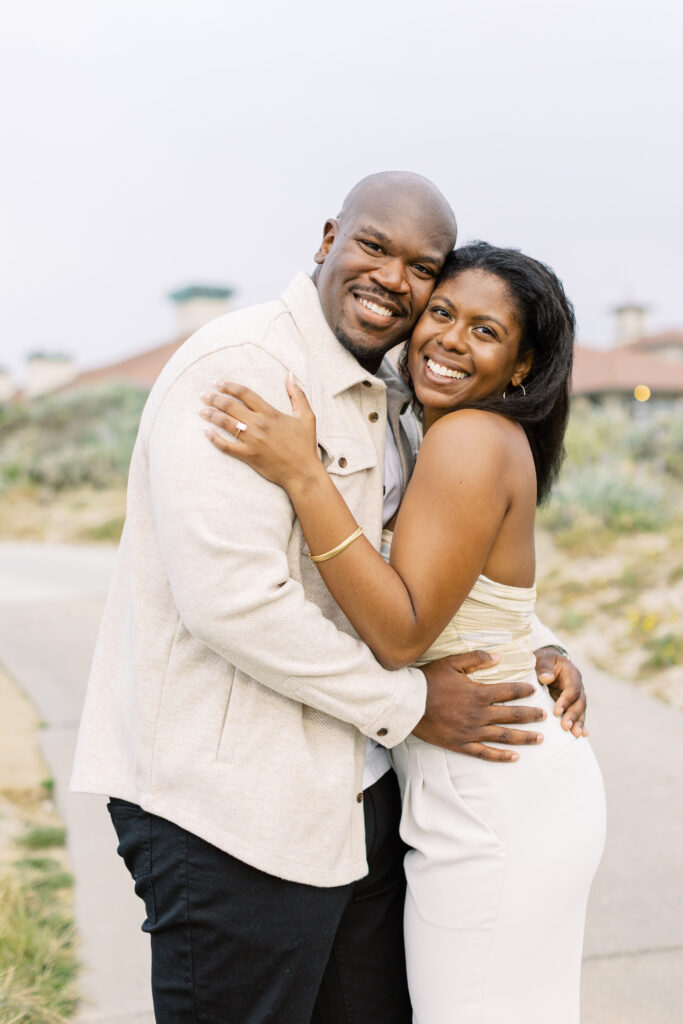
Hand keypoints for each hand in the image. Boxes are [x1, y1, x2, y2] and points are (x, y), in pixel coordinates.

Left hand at [199, 375, 319, 489]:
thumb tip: (290, 375)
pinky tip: (206, 432)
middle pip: (230, 406)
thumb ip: (298, 395)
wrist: (302, 472)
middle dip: (215, 398)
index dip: (230, 386)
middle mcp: (259, 424)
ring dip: (211, 415)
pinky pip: (226, 446)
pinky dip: (214, 439)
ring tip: (202, 410)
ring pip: (225, 423)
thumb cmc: (305, 445)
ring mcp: (252, 440)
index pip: (245, 393)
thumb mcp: (307, 416)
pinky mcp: (248, 455)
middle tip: (204, 395)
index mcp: (270, 413)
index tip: (219, 383)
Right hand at [416, 651, 546, 761]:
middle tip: (545, 716)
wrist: (408, 704)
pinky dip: (501, 756)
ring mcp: (471, 731)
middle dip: (532, 715)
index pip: (509, 691)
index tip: (533, 690)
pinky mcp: (461, 744)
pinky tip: (515, 757)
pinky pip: (485, 752)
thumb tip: (499, 657)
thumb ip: (476, 658)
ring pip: (504, 735)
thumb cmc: (429, 681)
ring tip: (540, 738)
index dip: (524, 690)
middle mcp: (479, 714)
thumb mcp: (452, 663)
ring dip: (525, 737)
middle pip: (513, 715)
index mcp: (479, 693)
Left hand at [535, 647, 587, 737]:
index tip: (556, 712)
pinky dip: (581, 724)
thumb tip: (546, 678)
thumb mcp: (543, 658)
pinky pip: (578, 714)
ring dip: (578, 723)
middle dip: (573, 715)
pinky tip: (583, 735)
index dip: (566, 701)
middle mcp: (577, 685)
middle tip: (566, 727)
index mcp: (571, 674)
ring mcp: (576, 696)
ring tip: (576, 735)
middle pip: (579, 702)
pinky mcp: (572, 704)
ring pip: (580, 710)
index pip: (572, 689)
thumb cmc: (544, 660)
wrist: (548, 662)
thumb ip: (544, 667)